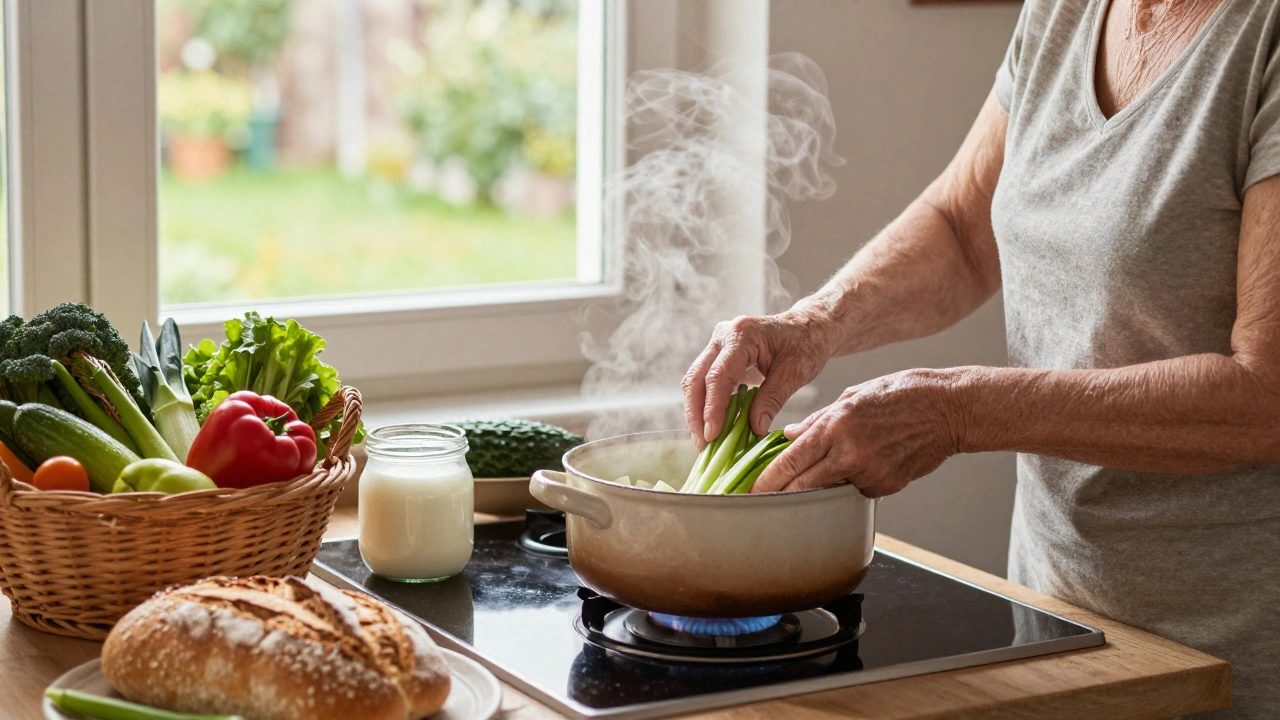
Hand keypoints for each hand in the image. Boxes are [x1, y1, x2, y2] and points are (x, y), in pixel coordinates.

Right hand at [683, 312, 837, 447]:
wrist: (808, 327)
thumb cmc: (806, 344)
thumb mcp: (795, 372)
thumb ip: (772, 399)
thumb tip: (754, 428)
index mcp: (742, 334)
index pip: (718, 376)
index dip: (713, 408)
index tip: (712, 436)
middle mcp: (723, 336)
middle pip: (696, 378)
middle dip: (696, 414)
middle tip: (703, 444)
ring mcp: (718, 345)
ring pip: (695, 382)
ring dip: (696, 413)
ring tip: (705, 441)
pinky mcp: (719, 357)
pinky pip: (704, 383)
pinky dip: (706, 406)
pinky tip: (712, 427)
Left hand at [751, 368, 963, 496]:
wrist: (949, 408)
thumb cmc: (902, 394)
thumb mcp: (853, 396)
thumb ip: (818, 420)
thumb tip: (790, 436)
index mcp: (836, 424)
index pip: (790, 460)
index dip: (768, 480)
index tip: (753, 490)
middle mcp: (850, 451)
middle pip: (802, 484)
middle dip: (781, 494)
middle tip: (764, 500)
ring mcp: (870, 472)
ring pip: (830, 489)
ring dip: (820, 485)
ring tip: (823, 474)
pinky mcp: (887, 486)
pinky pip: (858, 490)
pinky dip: (853, 482)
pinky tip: (867, 463)